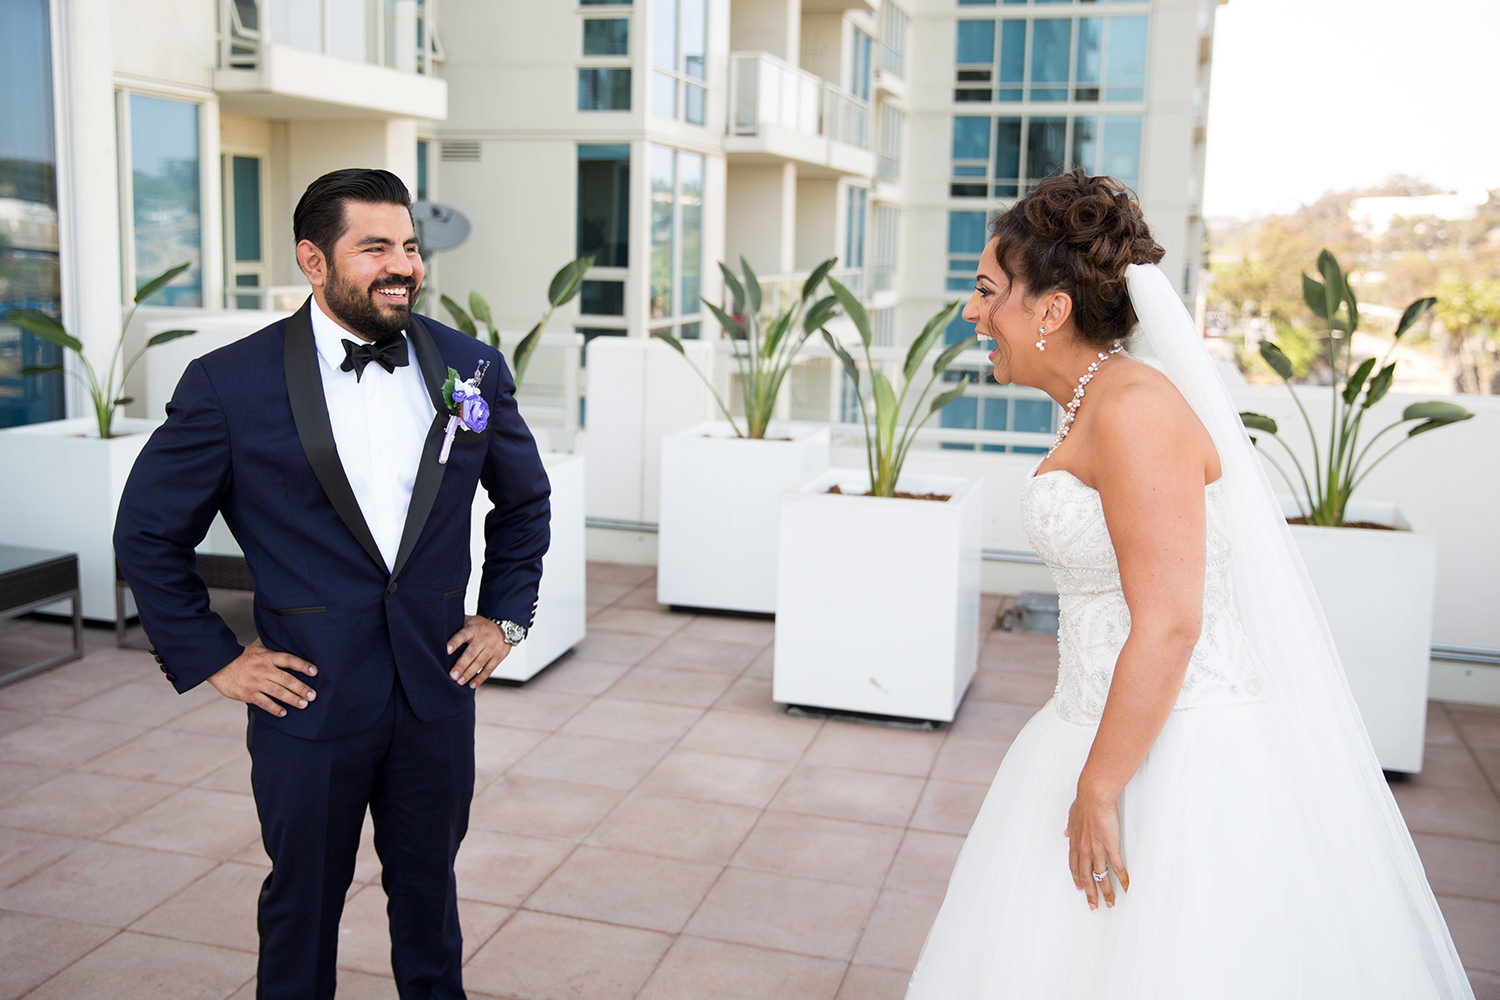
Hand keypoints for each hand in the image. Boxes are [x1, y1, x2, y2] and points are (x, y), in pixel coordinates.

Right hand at [207, 639, 317, 717]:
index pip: (289, 660)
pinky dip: (275, 708)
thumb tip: (288, 643)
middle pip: (287, 679)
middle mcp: (264, 669)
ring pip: (278, 692)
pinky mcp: (248, 694)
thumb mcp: (258, 649)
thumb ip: (273, 651)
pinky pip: (265, 703)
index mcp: (268, 657)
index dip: (303, 666)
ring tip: (303, 704)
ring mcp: (256, 682)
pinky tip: (283, 713)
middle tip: (313, 695)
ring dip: (292, 699)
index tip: (315, 671)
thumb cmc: (241, 657)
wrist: (218, 665)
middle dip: (302, 688)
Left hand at [446, 615, 511, 687]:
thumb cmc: (481, 626)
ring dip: (469, 673)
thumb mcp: (470, 621)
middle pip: (471, 653)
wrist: (505, 628)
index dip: (455, 643)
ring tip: (459, 682)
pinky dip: (480, 678)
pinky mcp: (498, 657)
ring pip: (479, 663)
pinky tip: (472, 684)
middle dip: (461, 665)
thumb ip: (458, 626)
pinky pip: (489, 669)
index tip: (447, 650)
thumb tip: (437, 631)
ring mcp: (492, 648)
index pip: (462, 636)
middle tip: (452, 675)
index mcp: (473, 629)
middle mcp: (483, 639)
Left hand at [1065, 788, 1129, 910]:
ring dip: (1106, 892)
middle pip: (1086, 877)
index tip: (1080, 888)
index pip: (1074, 866)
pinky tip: (1126, 889)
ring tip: (1110, 903)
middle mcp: (1084, 850)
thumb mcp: (1072, 816)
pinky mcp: (1111, 847)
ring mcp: (1097, 850)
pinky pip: (1117, 868)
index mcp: (1075, 843)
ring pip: (1101, 877)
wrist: (1094, 797)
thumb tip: (1065, 833)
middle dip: (1089, 893)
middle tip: (1093, 906)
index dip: (1077, 879)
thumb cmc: (1084, 803)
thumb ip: (1070, 827)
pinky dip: (1122, 880)